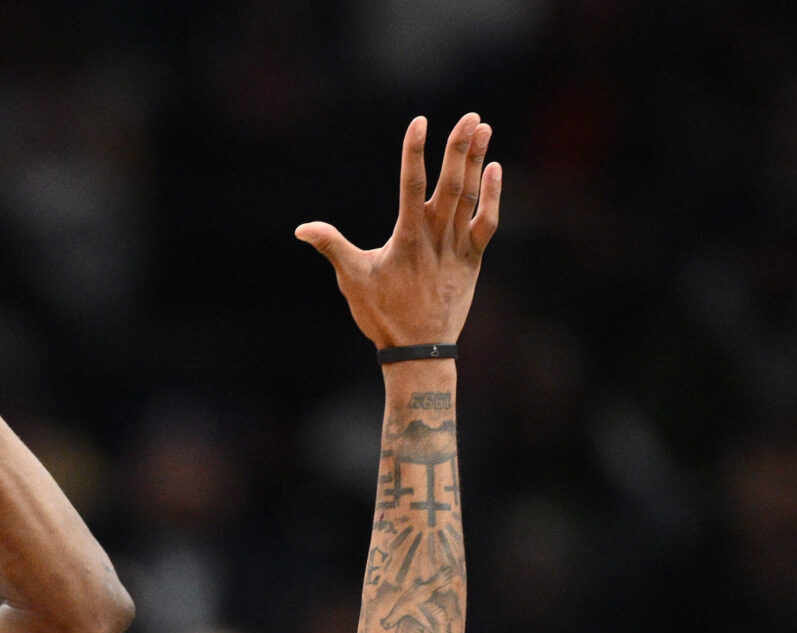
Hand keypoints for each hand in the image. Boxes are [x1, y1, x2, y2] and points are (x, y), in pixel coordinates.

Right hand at [296, 113, 502, 348]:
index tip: (420, 122)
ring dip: (476, 162)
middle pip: (450, 184)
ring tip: (483, 129)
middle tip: (470, 117)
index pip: (411, 184)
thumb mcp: (352, 279)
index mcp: (407, 237)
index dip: (415, 151)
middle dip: (459, 148)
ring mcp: (457, 247)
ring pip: (469, 197)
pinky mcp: (472, 259)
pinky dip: (492, 197)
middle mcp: (435, 237)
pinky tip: (494, 169)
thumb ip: (332, 247)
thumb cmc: (383, 314)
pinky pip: (487, 223)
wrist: (419, 350)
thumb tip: (303, 228)